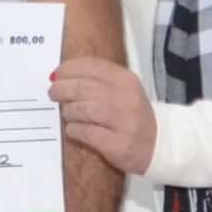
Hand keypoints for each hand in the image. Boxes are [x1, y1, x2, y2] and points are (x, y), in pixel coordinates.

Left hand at [50, 57, 157, 174]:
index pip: (92, 66)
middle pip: (83, 88)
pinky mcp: (119, 144)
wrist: (158, 144)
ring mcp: (124, 122)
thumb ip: (95, 81)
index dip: (69, 69)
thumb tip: (58, 75)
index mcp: (126, 80)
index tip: (56, 74)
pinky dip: (74, 130)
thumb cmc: (131, 115)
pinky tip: (73, 130)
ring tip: (67, 114)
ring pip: (84, 109)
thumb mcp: (122, 90)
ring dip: (69, 111)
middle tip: (53, 94)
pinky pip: (87, 133)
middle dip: (62, 89)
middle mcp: (127, 98)